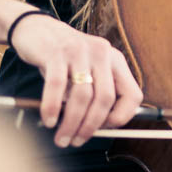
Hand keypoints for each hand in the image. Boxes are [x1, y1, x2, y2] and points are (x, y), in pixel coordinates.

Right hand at [9, 12, 143, 146]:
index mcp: (115, 60)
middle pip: (105, 99)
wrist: (37, 30)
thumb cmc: (64, 59)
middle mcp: (102, 53)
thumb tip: (97, 131)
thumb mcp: (87, 72)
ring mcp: (80, 51)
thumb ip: (95, 95)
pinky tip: (49, 121)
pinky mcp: (57, 52)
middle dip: (91, 126)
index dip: (122, 117)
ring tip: (61, 138)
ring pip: (82, 96)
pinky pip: (57, 86)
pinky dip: (52, 108)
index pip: (133, 95)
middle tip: (76, 142)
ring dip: (71, 123)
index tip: (104, 130)